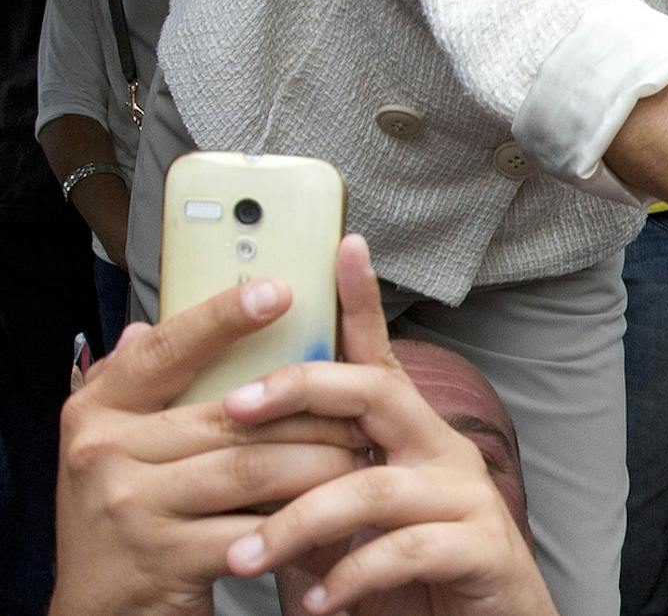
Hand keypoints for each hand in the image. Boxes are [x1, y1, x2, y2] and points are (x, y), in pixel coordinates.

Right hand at [50, 280, 359, 615]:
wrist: (101, 613)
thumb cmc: (128, 517)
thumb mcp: (121, 448)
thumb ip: (135, 389)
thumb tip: (138, 326)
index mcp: (97, 411)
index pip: (164, 350)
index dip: (223, 318)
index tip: (282, 289)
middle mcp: (105, 453)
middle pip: (235, 416)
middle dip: (312, 412)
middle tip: (364, 409)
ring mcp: (132, 508)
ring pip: (255, 470)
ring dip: (321, 463)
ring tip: (361, 458)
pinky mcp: (166, 559)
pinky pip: (257, 528)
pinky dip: (303, 522)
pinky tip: (334, 517)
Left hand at [221, 236, 556, 615]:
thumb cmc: (404, 576)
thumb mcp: (344, 524)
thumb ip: (305, 486)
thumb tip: (233, 458)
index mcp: (408, 436)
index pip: (379, 359)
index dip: (362, 302)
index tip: (343, 246)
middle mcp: (440, 452)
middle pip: (376, 394)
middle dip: (302, 389)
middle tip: (234, 408)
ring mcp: (465, 497)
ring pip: (374, 486)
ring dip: (299, 522)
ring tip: (246, 558)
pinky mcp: (480, 548)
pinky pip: (405, 550)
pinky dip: (351, 576)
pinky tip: (317, 600)